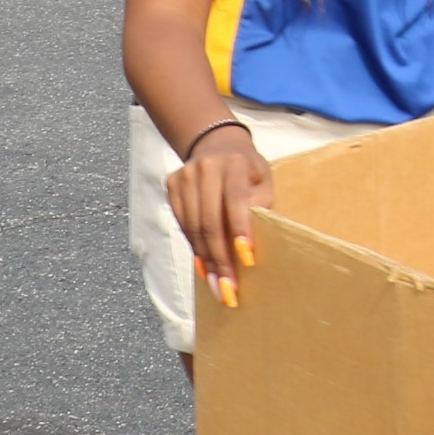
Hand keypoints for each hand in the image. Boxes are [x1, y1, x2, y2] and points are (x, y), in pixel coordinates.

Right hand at [167, 124, 271, 310]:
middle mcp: (206, 166)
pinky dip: (194, 247)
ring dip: (206, 260)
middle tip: (227, 290)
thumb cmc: (247, 172)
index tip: (247, 260)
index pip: (236, 200)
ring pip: (193, 227)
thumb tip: (245, 249)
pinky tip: (204, 266)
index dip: (240, 231)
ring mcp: (184, 175)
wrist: (217, 144)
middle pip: (210, 220)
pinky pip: (182, 224)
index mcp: (234, 163)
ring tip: (216, 287)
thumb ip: (257, 208)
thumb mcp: (262, 182)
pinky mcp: (171, 184)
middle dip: (219, 259)